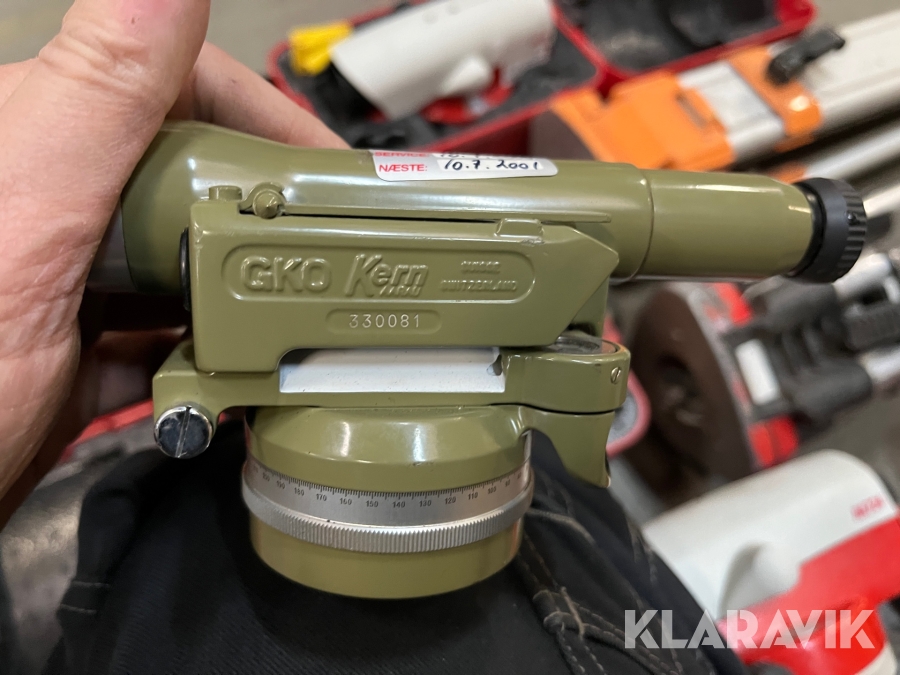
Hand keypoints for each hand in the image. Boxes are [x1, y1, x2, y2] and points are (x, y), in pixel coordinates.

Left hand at [0, 0, 346, 523]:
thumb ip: (103, 90)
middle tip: (319, 253)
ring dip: (237, 295)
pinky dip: (199, 359)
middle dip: (262, 218)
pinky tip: (219, 376)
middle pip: (193, 180)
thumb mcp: (25, 211)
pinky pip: (159, 338)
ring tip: (280, 319)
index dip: (265, 121)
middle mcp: (52, 205)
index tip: (328, 171)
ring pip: (182, 263)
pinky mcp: (73, 353)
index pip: (179, 89)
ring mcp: (65, 284)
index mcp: (37, 143)